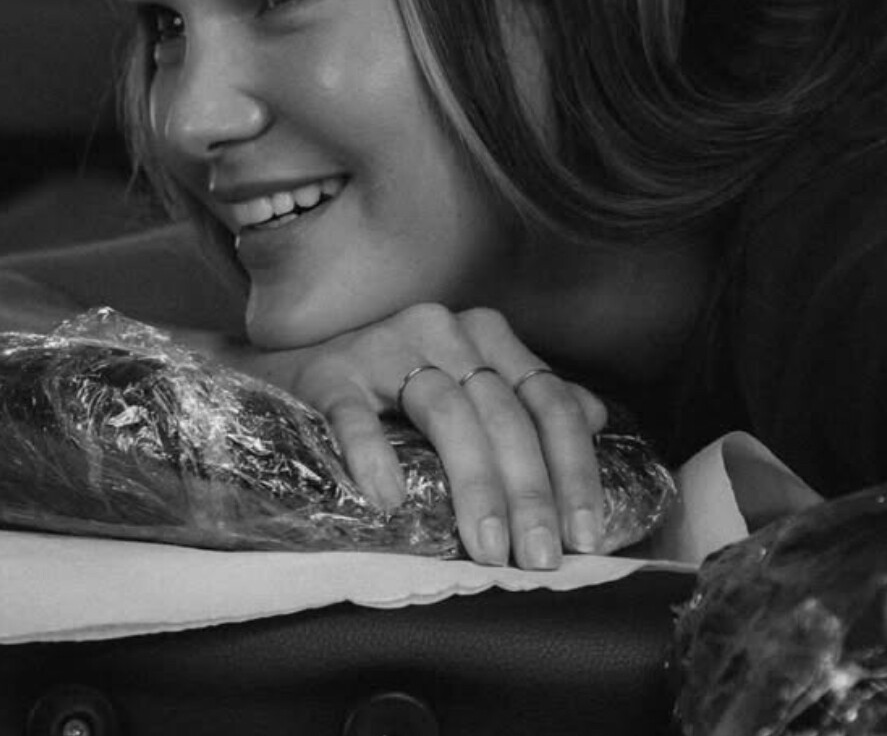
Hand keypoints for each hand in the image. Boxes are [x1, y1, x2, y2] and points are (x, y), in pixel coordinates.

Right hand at [234, 303, 606, 569]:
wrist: (291, 376)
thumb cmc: (390, 390)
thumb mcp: (466, 387)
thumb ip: (525, 399)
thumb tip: (596, 414)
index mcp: (484, 334)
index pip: (547, 398)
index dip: (574, 468)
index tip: (585, 535)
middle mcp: (442, 329)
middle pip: (503, 412)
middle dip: (529, 491)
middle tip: (539, 557)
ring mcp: (384, 345)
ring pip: (446, 411)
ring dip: (474, 484)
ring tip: (488, 545)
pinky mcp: (331, 372)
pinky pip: (357, 414)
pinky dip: (375, 455)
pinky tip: (389, 500)